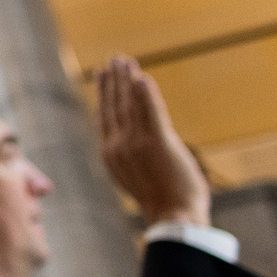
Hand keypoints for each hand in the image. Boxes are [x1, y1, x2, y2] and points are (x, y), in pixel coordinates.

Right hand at [94, 55, 209, 227]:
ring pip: (129, 103)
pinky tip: (141, 76)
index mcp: (110, 154)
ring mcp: (136, 143)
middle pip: (114, 105)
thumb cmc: (162, 203)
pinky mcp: (157, 142)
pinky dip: (144, 92)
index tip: (102, 73)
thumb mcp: (138, 178)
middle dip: (113, 80)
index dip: (104, 93)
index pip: (105, 115)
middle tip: (113, 59)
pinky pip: (149, 111)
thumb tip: (135, 145)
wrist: (173, 218)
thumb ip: (133, 156)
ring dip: (126, 79)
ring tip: (124, 60)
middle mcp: (118, 145)